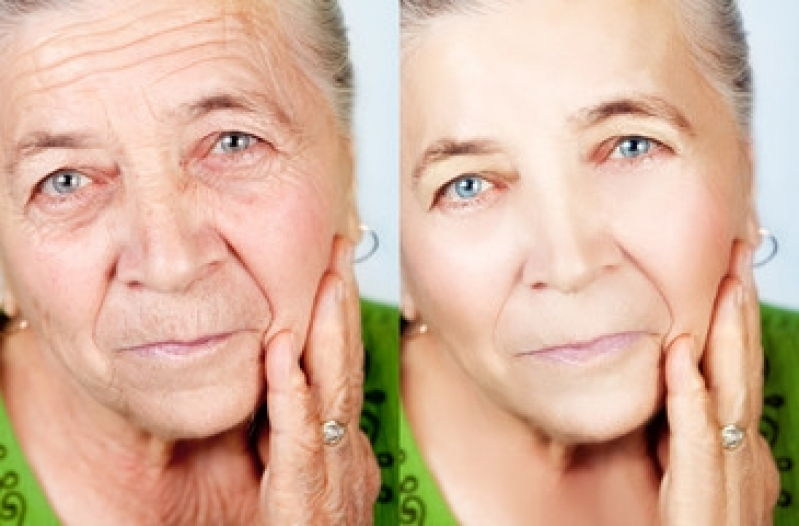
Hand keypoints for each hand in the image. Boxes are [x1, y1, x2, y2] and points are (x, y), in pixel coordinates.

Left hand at [256, 237, 380, 524]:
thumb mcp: (311, 484)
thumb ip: (303, 441)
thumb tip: (290, 394)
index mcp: (348, 451)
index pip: (345, 373)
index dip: (342, 322)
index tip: (336, 273)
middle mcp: (349, 454)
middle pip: (346, 368)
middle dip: (342, 306)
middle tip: (340, 250)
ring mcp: (332, 474)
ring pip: (332, 391)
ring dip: (326, 332)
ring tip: (324, 280)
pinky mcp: (303, 497)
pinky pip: (297, 436)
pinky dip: (290, 390)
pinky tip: (283, 351)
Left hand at [659, 241, 778, 524]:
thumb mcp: (696, 468)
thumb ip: (689, 428)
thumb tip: (679, 384)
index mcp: (741, 443)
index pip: (740, 369)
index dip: (739, 321)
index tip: (734, 274)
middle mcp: (744, 450)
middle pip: (743, 366)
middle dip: (743, 309)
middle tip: (741, 255)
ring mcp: (731, 468)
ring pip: (732, 389)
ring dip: (729, 334)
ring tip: (728, 285)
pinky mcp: (703, 487)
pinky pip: (697, 434)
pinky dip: (690, 392)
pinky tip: (681, 356)